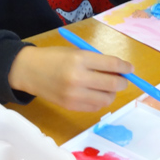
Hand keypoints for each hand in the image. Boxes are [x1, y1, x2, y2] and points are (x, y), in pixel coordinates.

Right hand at [7, 45, 131, 110]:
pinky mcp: (70, 106)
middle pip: (112, 84)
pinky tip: (96, 93)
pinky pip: (95, 107)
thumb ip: (96, 61)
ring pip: (106, 98)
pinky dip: (100, 100)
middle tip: (123, 78)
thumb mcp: (76, 52)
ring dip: (112, 93)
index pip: (111, 65)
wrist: (29, 71)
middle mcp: (78, 78)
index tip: (130, 69)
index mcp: (80, 59)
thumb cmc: (54, 57)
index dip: (125, 67)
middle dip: (122, 81)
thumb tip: (120, 71)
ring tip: (108, 86)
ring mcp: (74, 95)